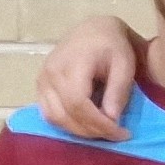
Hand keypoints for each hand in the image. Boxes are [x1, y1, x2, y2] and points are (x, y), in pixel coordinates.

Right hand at [39, 16, 141, 140]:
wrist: (94, 30)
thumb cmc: (112, 45)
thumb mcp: (124, 64)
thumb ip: (117, 91)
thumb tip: (111, 119)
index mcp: (71, 64)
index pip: (78, 103)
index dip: (99, 124)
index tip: (122, 133)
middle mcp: (50, 74)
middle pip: (65, 114)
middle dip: (92, 131)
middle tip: (116, 135)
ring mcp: (42, 80)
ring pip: (54, 117)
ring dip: (79, 131)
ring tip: (103, 131)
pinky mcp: (40, 86)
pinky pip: (48, 113)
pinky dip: (67, 124)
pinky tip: (87, 125)